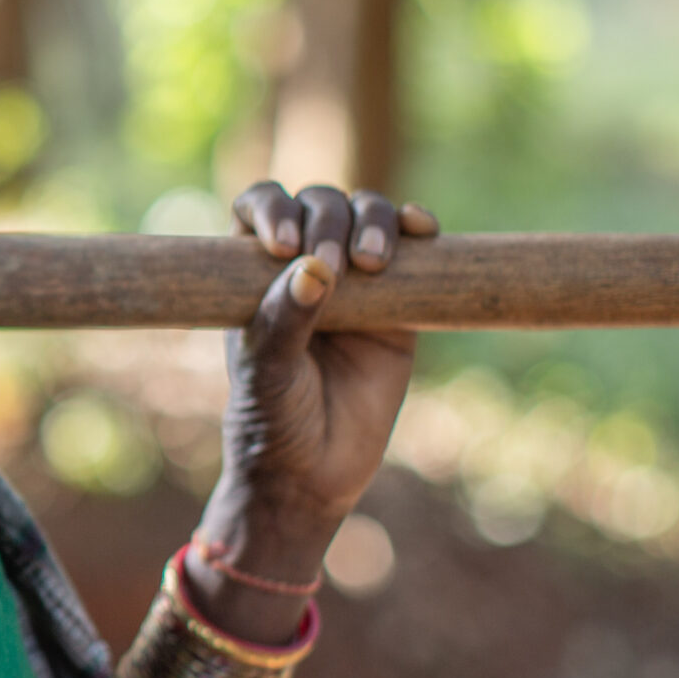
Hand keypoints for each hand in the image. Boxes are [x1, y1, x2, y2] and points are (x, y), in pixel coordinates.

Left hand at [189, 182, 436, 638]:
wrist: (315, 473)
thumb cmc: (272, 420)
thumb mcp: (265, 372)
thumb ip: (284, 321)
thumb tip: (314, 267)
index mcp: (255, 273)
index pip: (257, 208)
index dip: (270, 208)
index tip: (283, 245)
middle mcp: (304, 266)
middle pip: (319, 204)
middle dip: (328, 219)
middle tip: (334, 265)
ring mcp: (355, 279)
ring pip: (366, 214)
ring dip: (373, 219)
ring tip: (372, 261)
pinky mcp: (400, 302)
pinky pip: (414, 249)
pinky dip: (418, 228)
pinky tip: (423, 229)